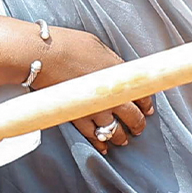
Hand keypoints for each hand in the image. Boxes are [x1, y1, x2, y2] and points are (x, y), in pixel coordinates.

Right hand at [37, 27, 153, 152]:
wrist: (44, 56)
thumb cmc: (70, 45)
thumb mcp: (98, 47)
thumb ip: (110, 63)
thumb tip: (114, 71)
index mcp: (119, 75)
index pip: (141, 94)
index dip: (145, 104)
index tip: (147, 109)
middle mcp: (112, 96)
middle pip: (132, 116)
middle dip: (138, 124)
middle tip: (138, 128)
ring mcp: (95, 109)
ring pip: (114, 131)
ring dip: (120, 136)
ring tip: (122, 139)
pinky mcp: (78, 118)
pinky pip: (93, 136)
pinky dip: (99, 143)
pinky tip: (103, 146)